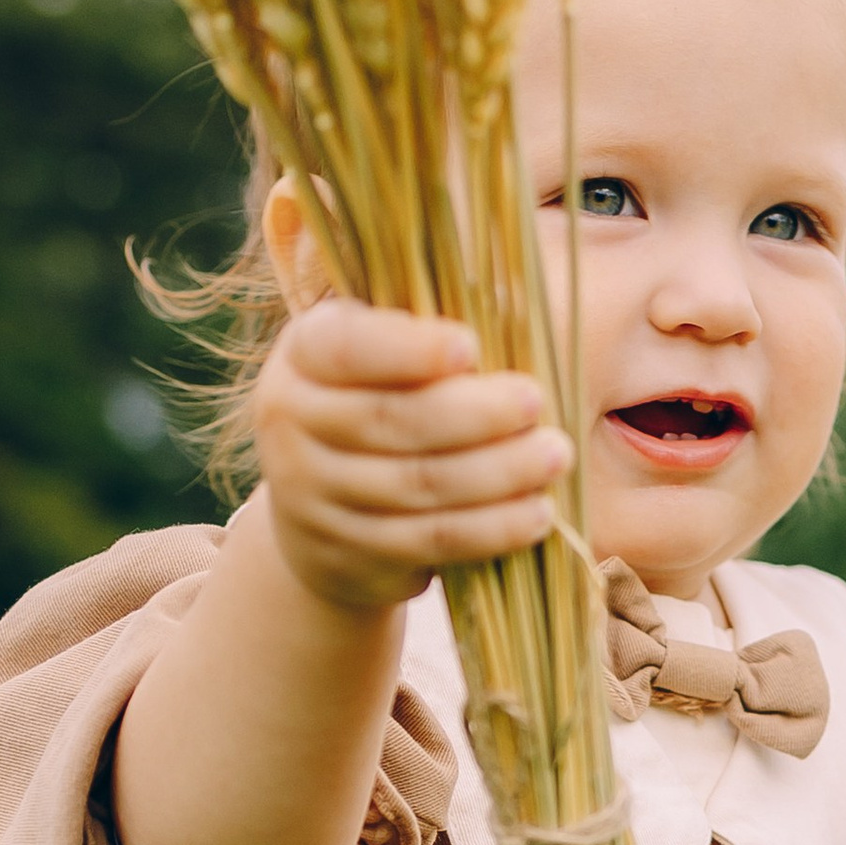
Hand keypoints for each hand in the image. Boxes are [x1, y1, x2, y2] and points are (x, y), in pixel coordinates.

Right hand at [253, 300, 575, 611]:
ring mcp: (311, 492)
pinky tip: (536, 514)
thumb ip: (422, 330)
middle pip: (391, 420)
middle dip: (475, 413)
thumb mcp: (378, 355)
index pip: (347, 348)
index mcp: (303, 353)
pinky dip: (490, 528)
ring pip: (417, 485)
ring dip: (497, 472)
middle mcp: (290, 419)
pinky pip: (428, 539)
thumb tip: (515, 294)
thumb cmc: (376, 400)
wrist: (318, 511)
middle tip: (537, 401)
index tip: (472, 346)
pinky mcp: (347, 550)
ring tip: (555, 455)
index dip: (408, 349)